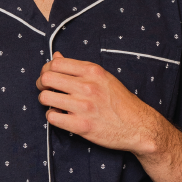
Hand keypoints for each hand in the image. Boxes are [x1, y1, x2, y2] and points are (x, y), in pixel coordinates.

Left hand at [35, 50, 163, 153]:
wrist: (138, 126)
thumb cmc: (120, 101)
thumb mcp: (103, 77)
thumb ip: (78, 68)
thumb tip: (56, 55)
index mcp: (92, 71)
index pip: (55, 63)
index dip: (47, 70)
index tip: (49, 77)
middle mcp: (87, 87)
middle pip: (47, 78)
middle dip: (42, 84)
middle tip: (47, 90)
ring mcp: (83, 107)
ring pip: (45, 97)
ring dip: (46, 101)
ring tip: (54, 104)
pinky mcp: (81, 126)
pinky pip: (52, 117)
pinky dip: (53, 116)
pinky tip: (61, 116)